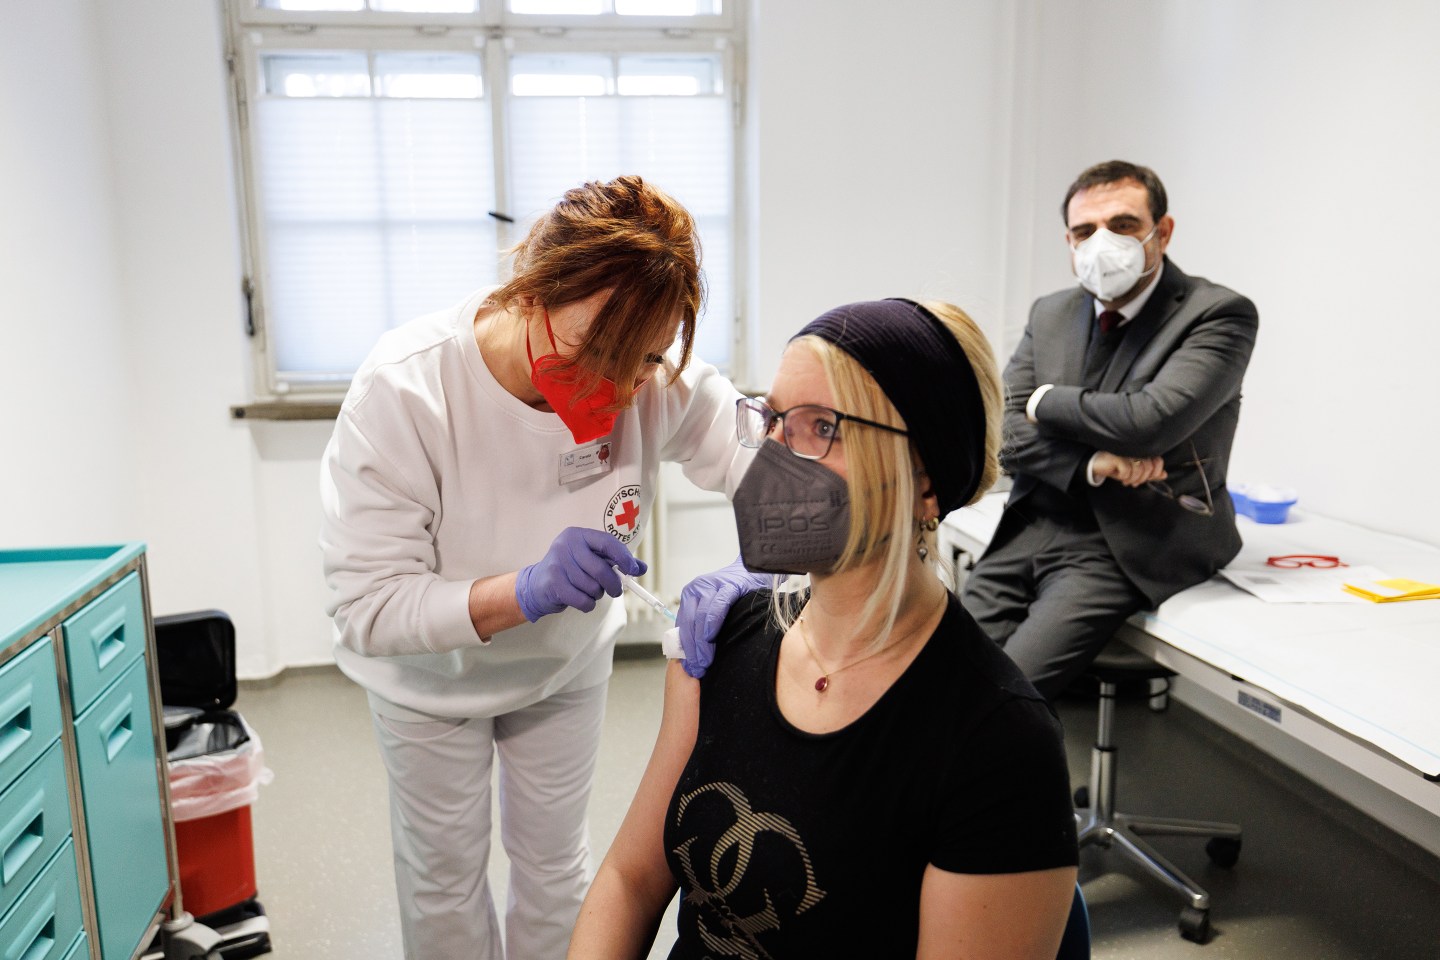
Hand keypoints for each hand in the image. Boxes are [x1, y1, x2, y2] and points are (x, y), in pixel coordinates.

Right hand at [515, 527, 645, 621]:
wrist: (538, 584)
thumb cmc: (572, 570)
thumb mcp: (592, 560)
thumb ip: (617, 561)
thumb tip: (642, 568)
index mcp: (579, 535)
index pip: (607, 543)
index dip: (624, 558)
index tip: (634, 570)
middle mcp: (566, 545)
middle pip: (601, 569)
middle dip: (613, 584)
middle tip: (616, 591)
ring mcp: (557, 563)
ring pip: (592, 587)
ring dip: (596, 595)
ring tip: (589, 591)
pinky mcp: (552, 583)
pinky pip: (582, 600)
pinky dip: (588, 605)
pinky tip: (582, 600)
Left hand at [675, 557, 769, 678]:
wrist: (753, 572)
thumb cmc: (736, 596)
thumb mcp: (713, 609)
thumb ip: (701, 627)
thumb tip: (693, 657)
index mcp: (690, 596)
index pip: (682, 626)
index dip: (684, 649)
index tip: (689, 668)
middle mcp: (697, 589)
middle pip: (689, 623)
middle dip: (692, 649)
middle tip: (697, 668)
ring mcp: (712, 586)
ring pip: (700, 617)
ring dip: (701, 642)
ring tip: (704, 660)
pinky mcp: (729, 585)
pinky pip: (718, 606)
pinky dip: (712, 622)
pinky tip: (711, 636)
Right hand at [1092, 451, 1167, 487]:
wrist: (1099, 466)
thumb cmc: (1117, 468)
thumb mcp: (1136, 473)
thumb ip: (1150, 473)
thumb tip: (1164, 474)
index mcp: (1142, 452)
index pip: (1158, 461)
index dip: (1154, 473)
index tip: (1145, 479)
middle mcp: (1136, 450)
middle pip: (1149, 467)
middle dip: (1142, 478)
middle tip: (1134, 482)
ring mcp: (1127, 452)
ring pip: (1139, 469)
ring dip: (1133, 479)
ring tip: (1127, 481)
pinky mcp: (1117, 456)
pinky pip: (1127, 470)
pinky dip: (1124, 477)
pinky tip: (1120, 477)